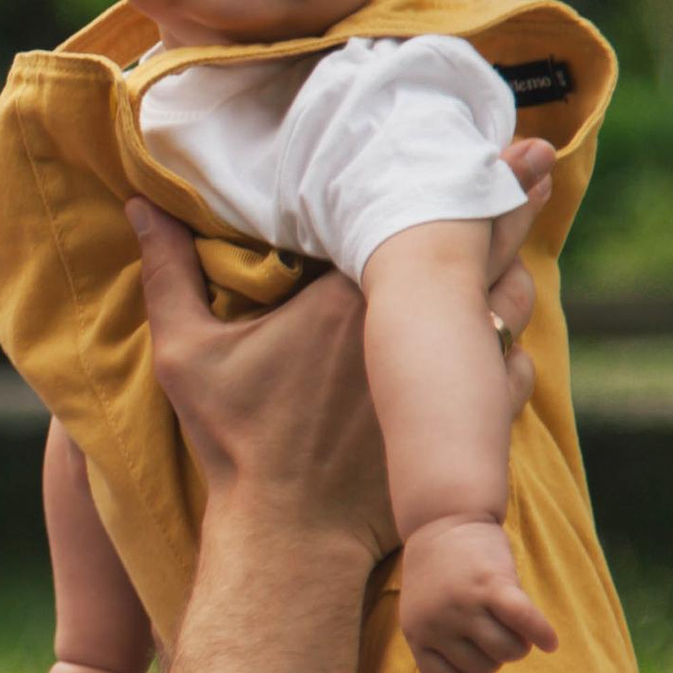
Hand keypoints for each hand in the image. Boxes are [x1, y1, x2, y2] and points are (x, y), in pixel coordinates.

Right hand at [130, 141, 552, 557]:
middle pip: (477, 246)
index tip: (468, 135)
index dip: (439, 174)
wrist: (292, 537)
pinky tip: (504, 321)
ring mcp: (451, 379)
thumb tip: (140, 205)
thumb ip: (168, 273)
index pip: (407, 213)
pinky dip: (509, 340)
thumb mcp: (186, 354)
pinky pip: (512, 367)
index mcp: (349, 295)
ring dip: (511, 268)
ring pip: (505, 303)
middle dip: (508, 195)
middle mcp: (411, 327)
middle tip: (532, 152)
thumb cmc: (237, 444)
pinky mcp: (471, 425)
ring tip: (524, 228)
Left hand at [398, 514, 557, 672]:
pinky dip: (541, 634)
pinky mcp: (491, 584)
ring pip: (509, 652)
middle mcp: (437, 622)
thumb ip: (443, 649)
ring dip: (520, 643)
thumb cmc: (439, 574)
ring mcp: (463, 604)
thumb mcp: (426, 613)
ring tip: (514, 625)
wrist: (441, 520)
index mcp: (416, 633)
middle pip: (484, 668)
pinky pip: (525, 622)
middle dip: (496, 655)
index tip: (478, 669)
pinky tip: (549, 642)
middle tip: (495, 630)